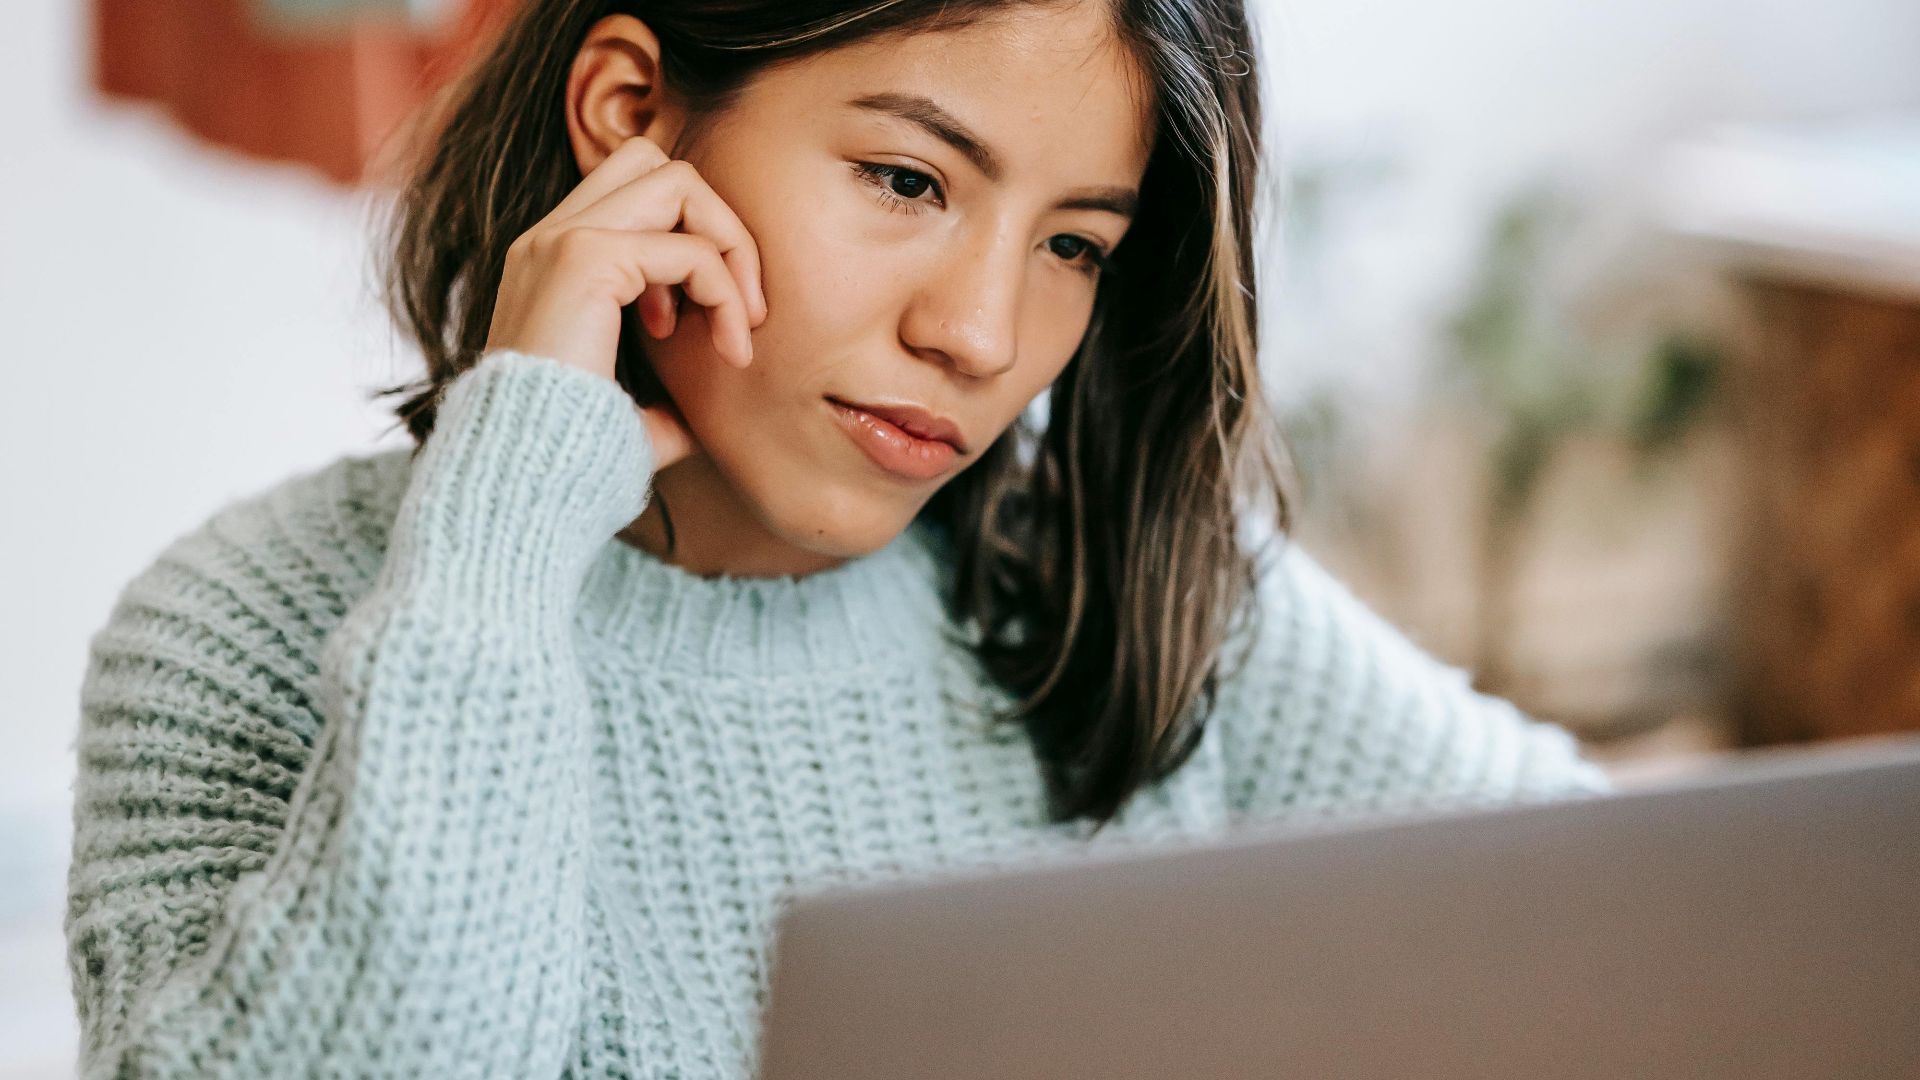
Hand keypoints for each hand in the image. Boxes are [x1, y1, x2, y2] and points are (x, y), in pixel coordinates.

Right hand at [483, 135, 767, 470]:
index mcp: (551, 260)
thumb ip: (673, 393)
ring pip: (679, 181)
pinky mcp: (585, 261)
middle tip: (741, 310)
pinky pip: (690, 249)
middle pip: (658, 163)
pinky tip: (728, 351)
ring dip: (730, 246)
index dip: (688, 245)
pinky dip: (725, 293)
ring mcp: (561, 240)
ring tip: (742, 324)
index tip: (694, 329)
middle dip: (719, 226)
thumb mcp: (636, 412)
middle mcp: (549, 237)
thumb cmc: (578, 459)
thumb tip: (720, 408)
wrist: (524, 480)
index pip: (635, 192)